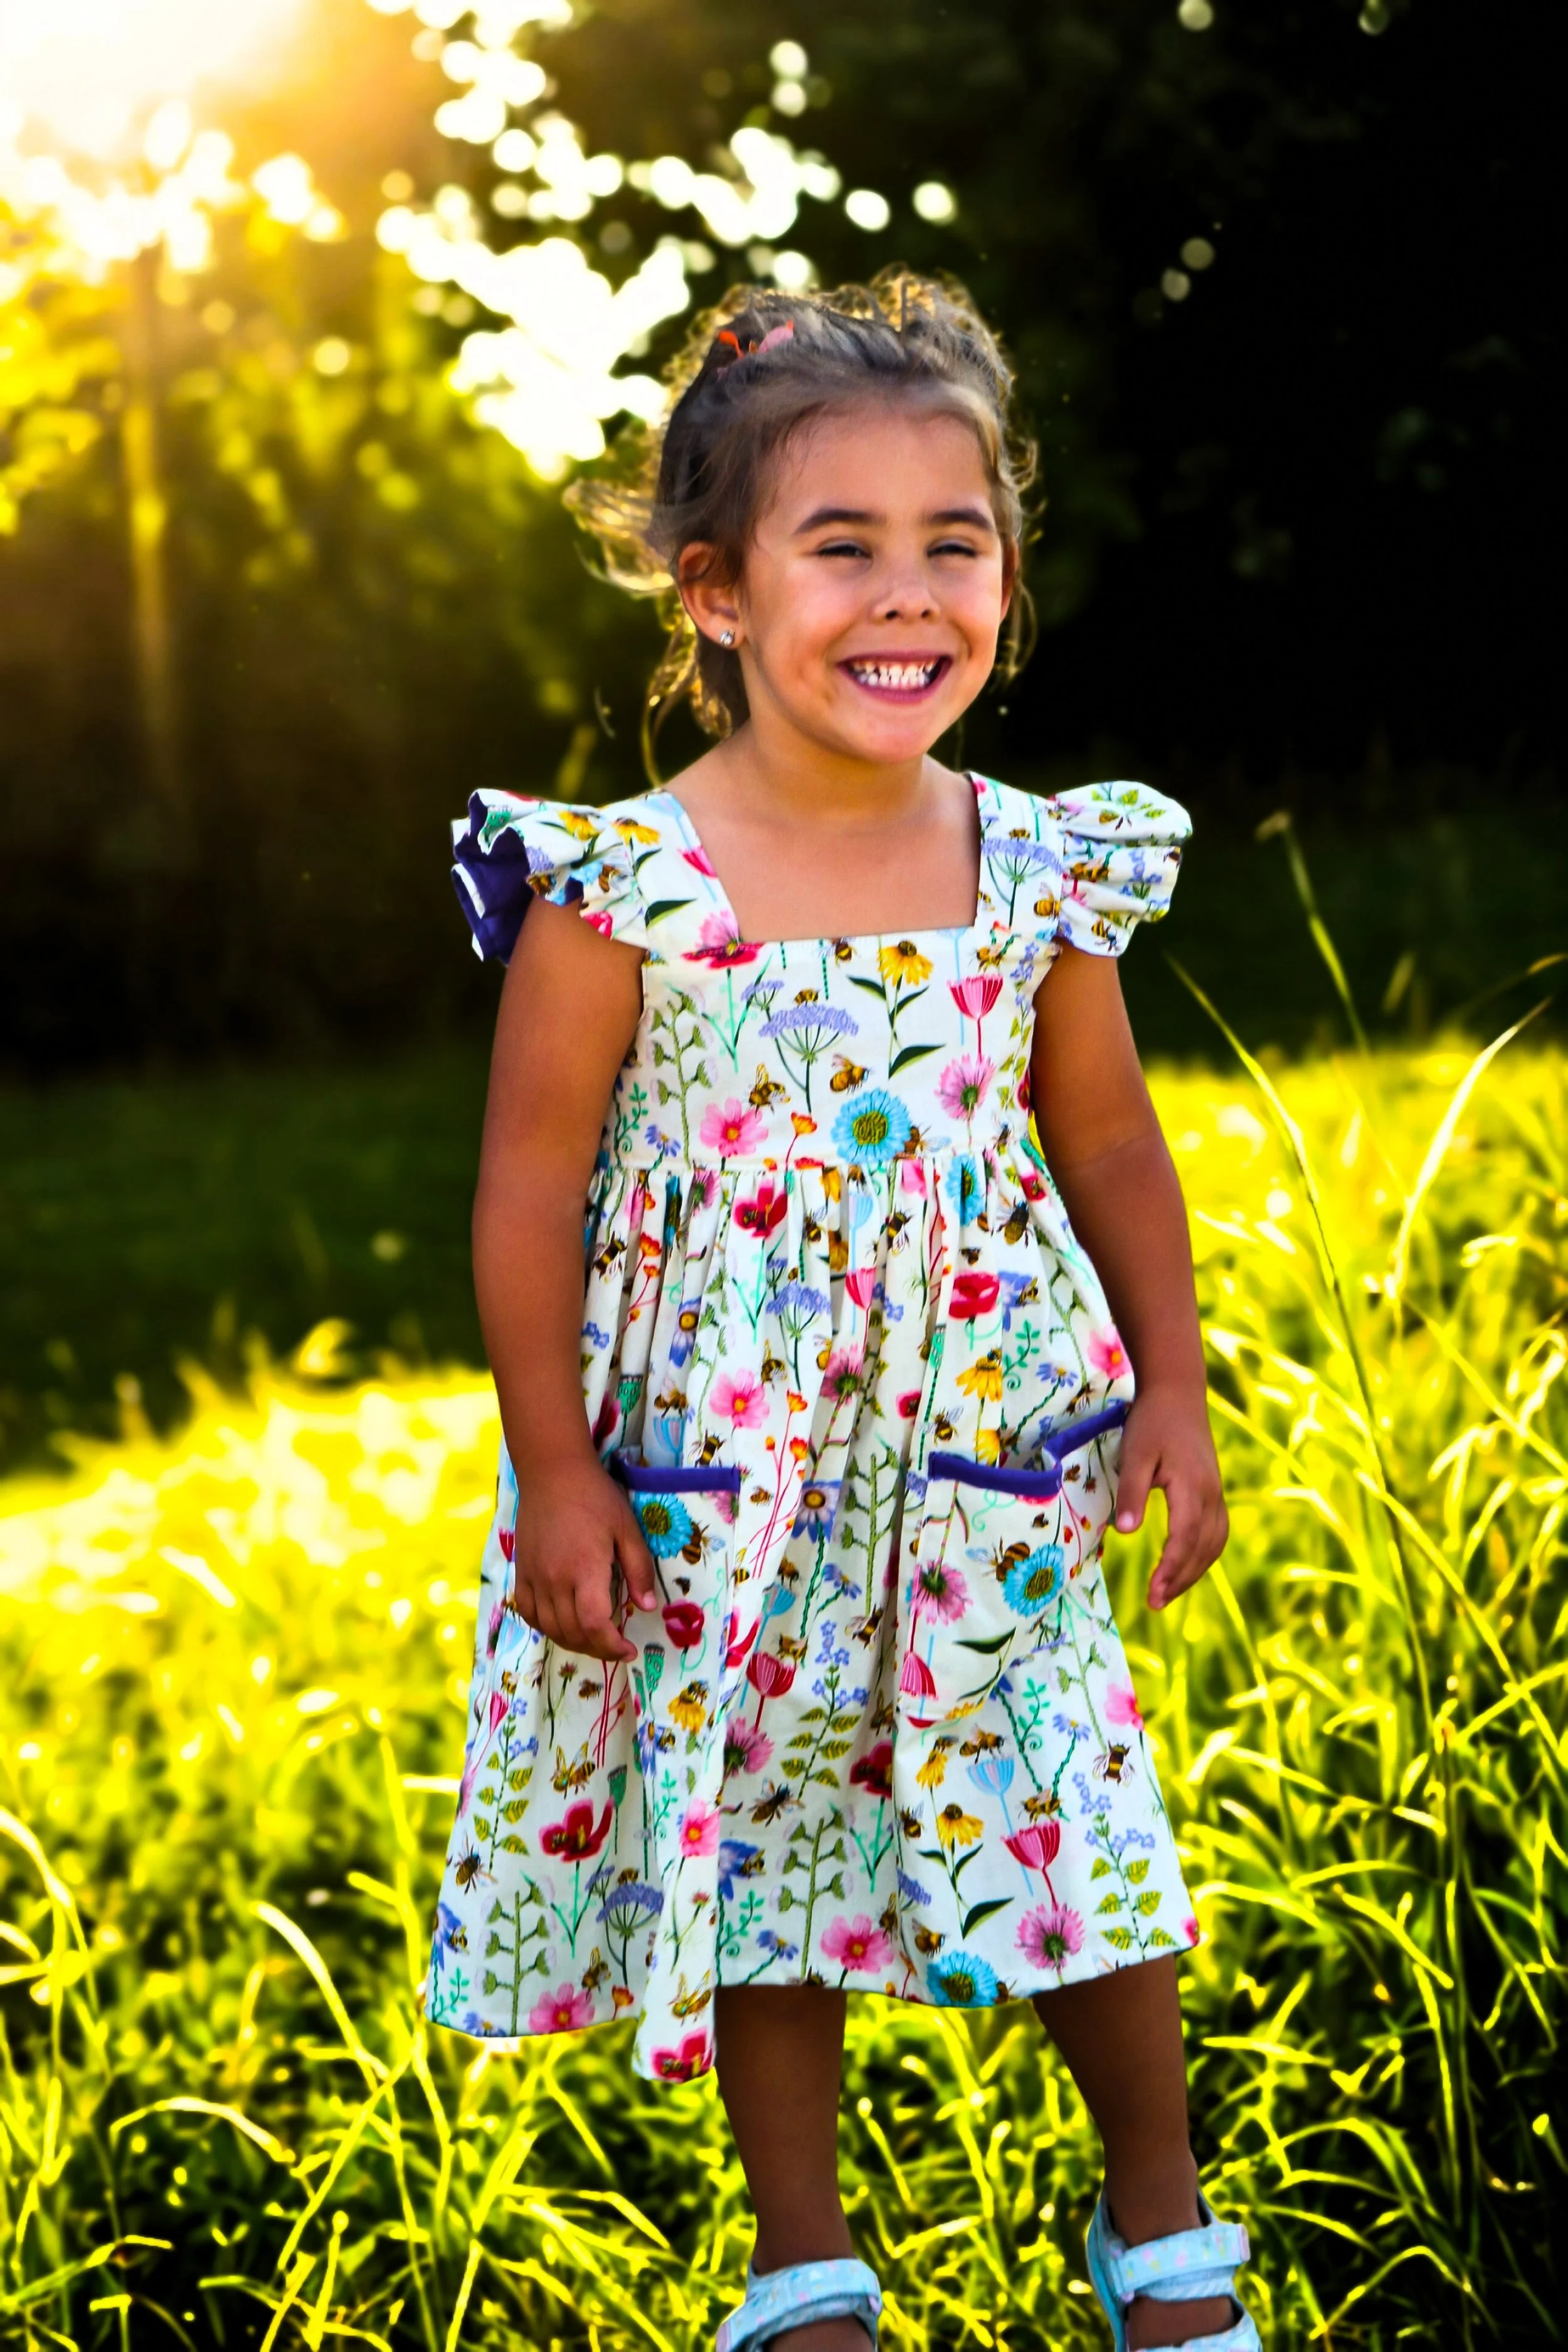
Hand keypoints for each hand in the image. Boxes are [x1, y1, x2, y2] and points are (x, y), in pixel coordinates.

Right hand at [510, 1456, 656, 1661]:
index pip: (595, 1626)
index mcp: (585, 1570)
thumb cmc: (595, 1496)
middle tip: (615, 1646)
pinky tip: (561, 1624)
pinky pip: (528, 1612)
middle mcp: (555, 1580)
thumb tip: (646, 1607)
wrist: (552, 1472)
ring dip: (573, 1642)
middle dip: (597, 1649)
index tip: (628, 1650)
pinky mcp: (521, 1572)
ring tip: (593, 1639)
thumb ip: (638, 1569)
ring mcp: (534, 1578)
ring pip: (550, 1628)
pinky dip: (545, 1626)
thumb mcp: (627, 1528)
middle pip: (573, 1633)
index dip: (611, 1647)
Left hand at [1113, 1386, 1227, 1610]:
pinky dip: (1203, 1555)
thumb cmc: (1152, 1421)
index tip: (1151, 1595)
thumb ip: (1132, 1492)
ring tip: (1166, 1592)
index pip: (1185, 1540)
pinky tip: (1185, 1565)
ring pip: (1214, 1544)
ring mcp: (1216, 1493)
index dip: (1170, 1571)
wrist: (1177, 1392)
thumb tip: (1125, 1533)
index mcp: (1192, 1488)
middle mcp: (1211, 1495)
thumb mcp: (1135, 1454)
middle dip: (1180, 1580)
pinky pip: (1216, 1532)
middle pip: (1203, 1549)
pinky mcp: (1214, 1490)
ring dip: (1193, 1572)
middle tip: (1154, 1603)